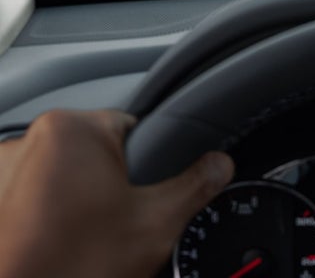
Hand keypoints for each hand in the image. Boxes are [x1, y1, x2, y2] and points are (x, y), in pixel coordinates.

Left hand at [0, 109, 233, 277]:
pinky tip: (60, 243)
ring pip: (64, 175)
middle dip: (111, 184)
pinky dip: (48, 214)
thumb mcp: (157, 223)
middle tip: (116, 223)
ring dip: (78, 198)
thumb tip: (219, 165)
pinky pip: (34, 194)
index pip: (133, 125)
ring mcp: (2, 172)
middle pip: (96, 150)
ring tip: (85, 237)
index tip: (143, 193)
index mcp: (71, 130)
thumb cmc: (74, 267)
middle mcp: (27, 140)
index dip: (150, 161)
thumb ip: (196, 185)